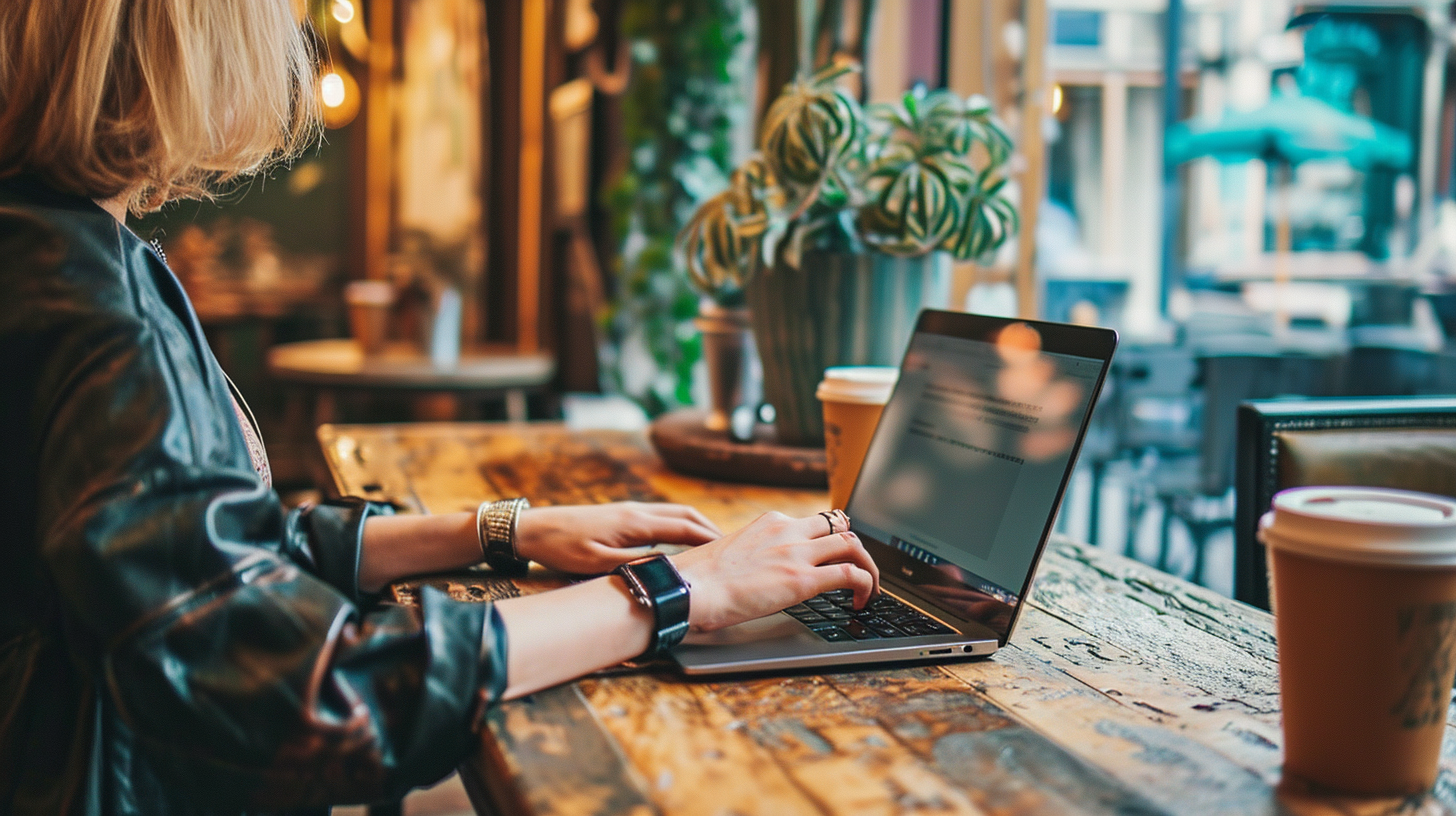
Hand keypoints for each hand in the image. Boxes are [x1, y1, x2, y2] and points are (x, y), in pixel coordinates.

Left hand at [513, 502, 721, 573]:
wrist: (534, 527)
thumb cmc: (562, 547)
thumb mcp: (596, 564)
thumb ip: (633, 564)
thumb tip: (666, 567)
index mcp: (634, 523)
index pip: (683, 528)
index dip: (709, 538)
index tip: (730, 549)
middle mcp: (636, 511)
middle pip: (684, 515)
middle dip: (709, 528)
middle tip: (730, 545)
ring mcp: (629, 510)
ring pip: (673, 512)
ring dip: (696, 524)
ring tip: (712, 541)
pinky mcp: (621, 514)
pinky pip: (660, 516)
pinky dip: (679, 524)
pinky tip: (680, 537)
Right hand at [671, 511, 878, 631]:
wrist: (689, 588)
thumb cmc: (700, 579)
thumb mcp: (732, 552)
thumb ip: (755, 554)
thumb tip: (759, 571)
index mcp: (770, 522)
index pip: (816, 521)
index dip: (835, 536)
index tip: (840, 552)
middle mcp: (787, 530)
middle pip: (841, 526)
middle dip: (857, 549)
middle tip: (861, 570)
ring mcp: (796, 552)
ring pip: (853, 545)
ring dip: (868, 567)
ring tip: (869, 588)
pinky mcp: (802, 578)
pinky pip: (849, 574)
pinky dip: (865, 585)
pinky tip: (861, 601)